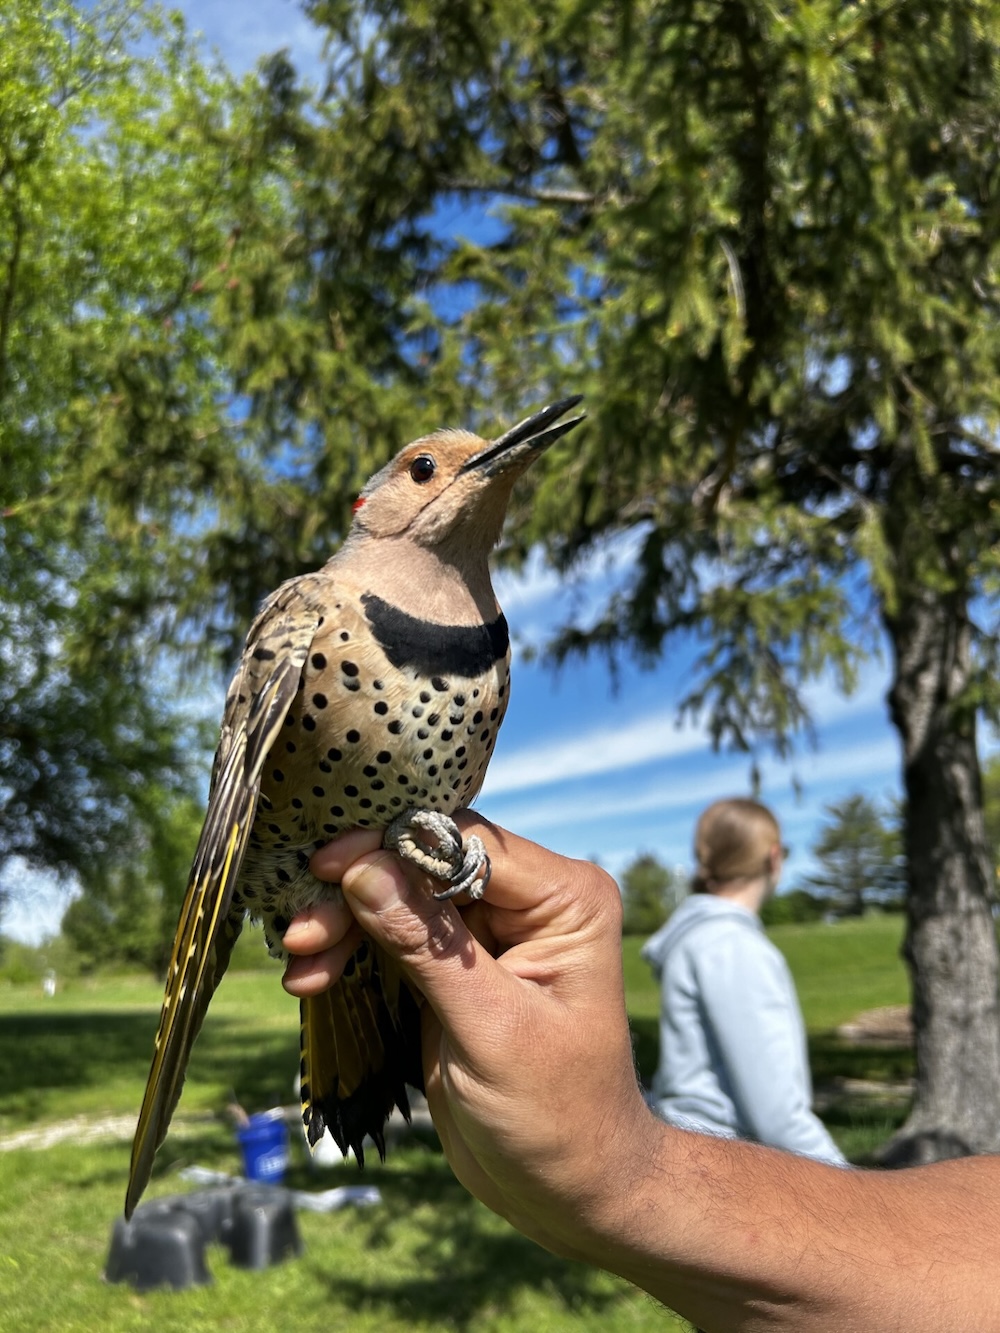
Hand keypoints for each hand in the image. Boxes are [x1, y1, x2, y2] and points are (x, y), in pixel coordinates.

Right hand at [281, 813, 654, 1258]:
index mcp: (565, 898)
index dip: (394, 847)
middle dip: (360, 893)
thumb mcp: (490, 1029)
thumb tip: (364, 870)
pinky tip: (312, 980)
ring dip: (346, 925)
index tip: (328, 869)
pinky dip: (353, 954)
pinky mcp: (453, 967)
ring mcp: (489, 932)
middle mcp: (530, 901)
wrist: (568, 1187)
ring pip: (400, 898)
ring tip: (298, 961)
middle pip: (426, 864)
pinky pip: (392, 937)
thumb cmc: (555, 1113)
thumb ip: (427, 947)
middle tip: (301, 932)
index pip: (468, 843)